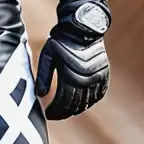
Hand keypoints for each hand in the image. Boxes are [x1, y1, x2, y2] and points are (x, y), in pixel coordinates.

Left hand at [35, 0, 110, 120]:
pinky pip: (99, 94)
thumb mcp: (47, 56)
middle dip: (64, 113)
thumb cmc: (60, 41)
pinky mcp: (104, 74)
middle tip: (55, 115)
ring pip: (88, 102)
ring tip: (66, 112)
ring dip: (77, 109)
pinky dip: (91, 101)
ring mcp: (97, 77)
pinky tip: (83, 104)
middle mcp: (86, 79)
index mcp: (70, 76)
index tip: (47, 115)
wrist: (82, 28)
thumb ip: (42, 76)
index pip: (62, 102)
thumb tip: (39, 95)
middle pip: (75, 105)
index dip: (54, 111)